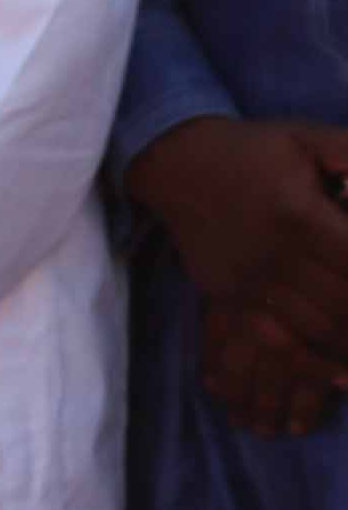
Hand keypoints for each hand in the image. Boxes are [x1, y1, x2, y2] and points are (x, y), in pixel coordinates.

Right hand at [127, 116, 347, 417]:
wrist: (177, 164)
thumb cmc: (254, 150)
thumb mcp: (309, 138)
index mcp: (299, 216)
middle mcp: (272, 255)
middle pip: (343, 302)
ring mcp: (247, 282)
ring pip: (315, 328)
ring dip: (346, 340)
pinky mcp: (227, 298)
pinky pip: (274, 341)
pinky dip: (310, 361)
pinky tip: (338, 370)